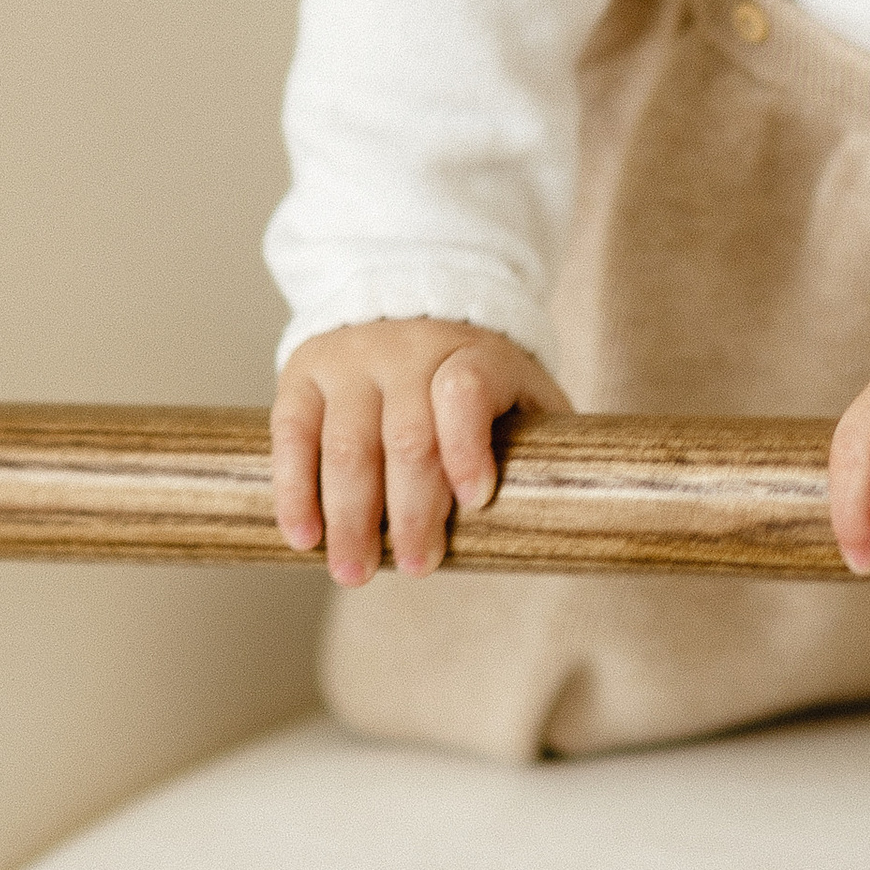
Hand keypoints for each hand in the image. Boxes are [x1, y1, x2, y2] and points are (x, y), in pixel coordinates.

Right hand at [271, 318, 570, 585]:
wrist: (410, 296)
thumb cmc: (477, 375)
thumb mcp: (523, 392)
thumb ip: (541, 445)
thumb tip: (577, 521)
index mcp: (473, 352)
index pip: (467, 390)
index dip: (468, 446)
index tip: (477, 499)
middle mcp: (409, 348)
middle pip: (407, 435)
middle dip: (411, 512)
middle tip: (417, 568)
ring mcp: (352, 357)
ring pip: (347, 442)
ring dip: (349, 516)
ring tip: (354, 572)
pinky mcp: (305, 369)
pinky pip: (292, 431)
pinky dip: (295, 488)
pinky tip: (303, 535)